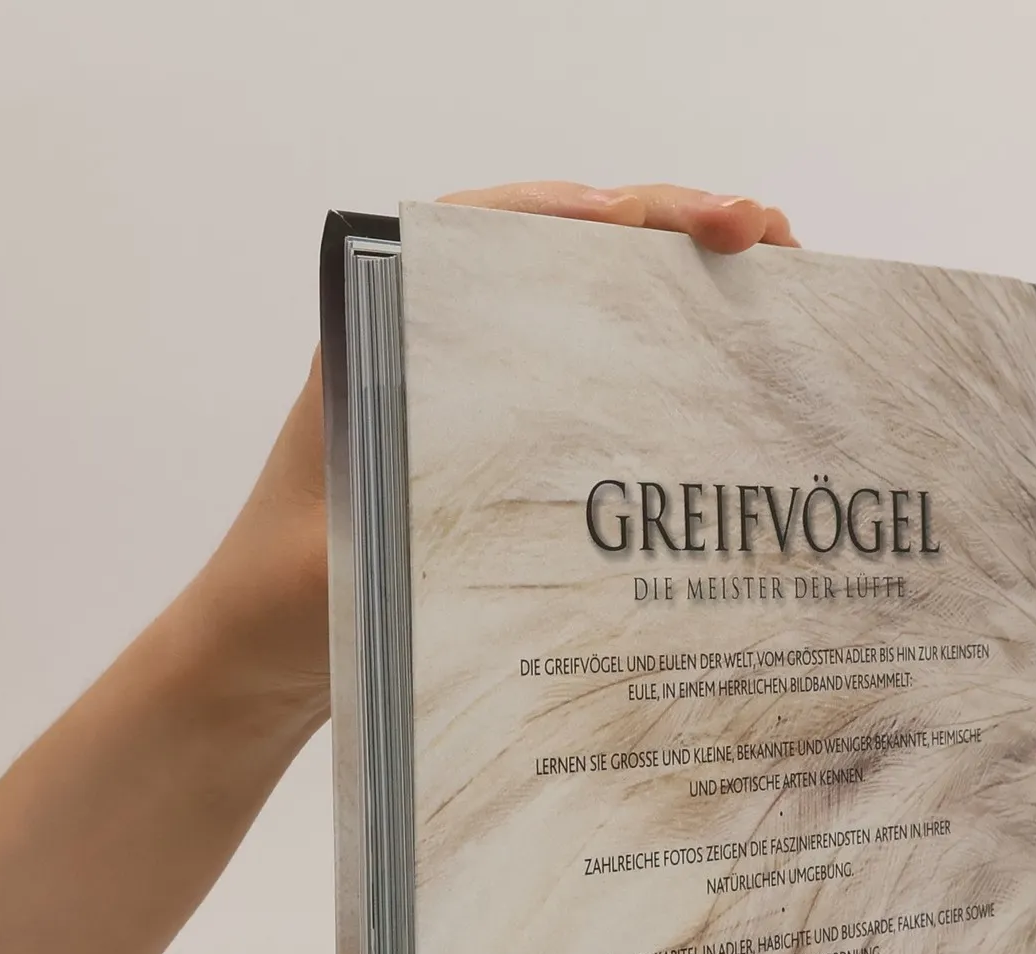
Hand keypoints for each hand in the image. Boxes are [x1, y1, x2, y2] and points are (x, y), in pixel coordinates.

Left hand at [177, 183, 797, 742]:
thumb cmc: (285, 603)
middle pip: (565, 254)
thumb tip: (512, 483)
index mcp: (382, 335)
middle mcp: (433, 344)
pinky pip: (590, 383)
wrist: (260, 659)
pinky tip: (728, 383)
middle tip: (768, 237)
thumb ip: (399, 513)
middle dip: (671, 232)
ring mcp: (475, 393)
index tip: (666, 218)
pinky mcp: (500, 447)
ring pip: (591, 311)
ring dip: (681, 294)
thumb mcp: (344, 553)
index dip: (589, 211)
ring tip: (775, 288)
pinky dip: (662, 370)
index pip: (494, 229)